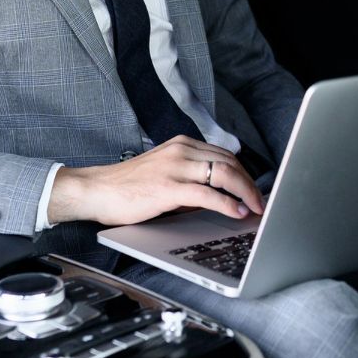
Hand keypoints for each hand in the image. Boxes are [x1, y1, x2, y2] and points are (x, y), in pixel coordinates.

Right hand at [46, 136, 264, 226]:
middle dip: (250, 184)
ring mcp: (175, 167)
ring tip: (255, 208)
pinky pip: (207, 193)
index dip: (245, 174)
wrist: (95, 190)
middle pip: (230, 162)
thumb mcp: (164, 173)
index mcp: (182, 145)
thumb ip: (191, 179)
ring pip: (223, 174)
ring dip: (245, 192)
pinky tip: (237, 212)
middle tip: (261, 203)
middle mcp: (181, 150)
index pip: (225, 155)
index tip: (255, 191)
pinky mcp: (168, 187)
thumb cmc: (127, 186)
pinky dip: (227, 203)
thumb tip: (220, 197)